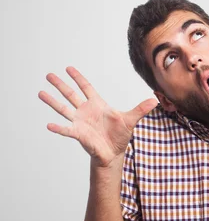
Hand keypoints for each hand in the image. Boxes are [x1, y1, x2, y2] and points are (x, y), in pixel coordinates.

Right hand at [39, 66, 157, 167]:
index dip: (78, 78)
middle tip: (49, 75)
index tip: (68, 68)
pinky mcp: (79, 134)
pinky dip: (58, 128)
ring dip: (53, 102)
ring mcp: (80, 122)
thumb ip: (140, 109)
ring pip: (64, 109)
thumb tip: (155, 100)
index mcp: (97, 105)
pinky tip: (49, 125)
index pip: (86, 88)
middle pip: (71, 95)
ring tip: (40, 93)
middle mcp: (86, 111)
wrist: (113, 153)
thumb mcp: (130, 120)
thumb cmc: (119, 136)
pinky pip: (67, 130)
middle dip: (60, 85)